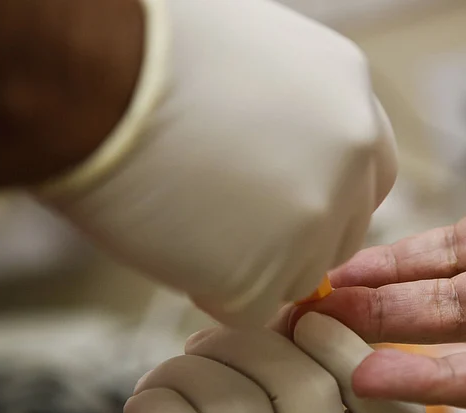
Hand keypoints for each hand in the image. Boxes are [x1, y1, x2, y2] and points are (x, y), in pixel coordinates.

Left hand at [22, 314, 422, 412]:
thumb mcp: (249, 406)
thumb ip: (285, 362)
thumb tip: (306, 300)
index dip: (351, 351)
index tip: (304, 321)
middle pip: (308, 389)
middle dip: (244, 342)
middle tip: (204, 347)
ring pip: (238, 406)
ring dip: (185, 373)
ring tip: (163, 385)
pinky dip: (154, 403)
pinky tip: (143, 410)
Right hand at [37, 0, 395, 325]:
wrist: (96, 77)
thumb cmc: (152, 52)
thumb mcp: (259, 59)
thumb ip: (300, 115)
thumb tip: (294, 163)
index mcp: (351, 97)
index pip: (369, 175)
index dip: (325, 197)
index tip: (281, 203)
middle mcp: (352, 156)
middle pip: (342, 232)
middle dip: (294, 240)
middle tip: (229, 224)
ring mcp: (316, 217)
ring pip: (300, 275)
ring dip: (252, 267)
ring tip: (188, 223)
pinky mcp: (268, 272)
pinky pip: (252, 307)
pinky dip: (214, 292)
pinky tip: (173, 246)